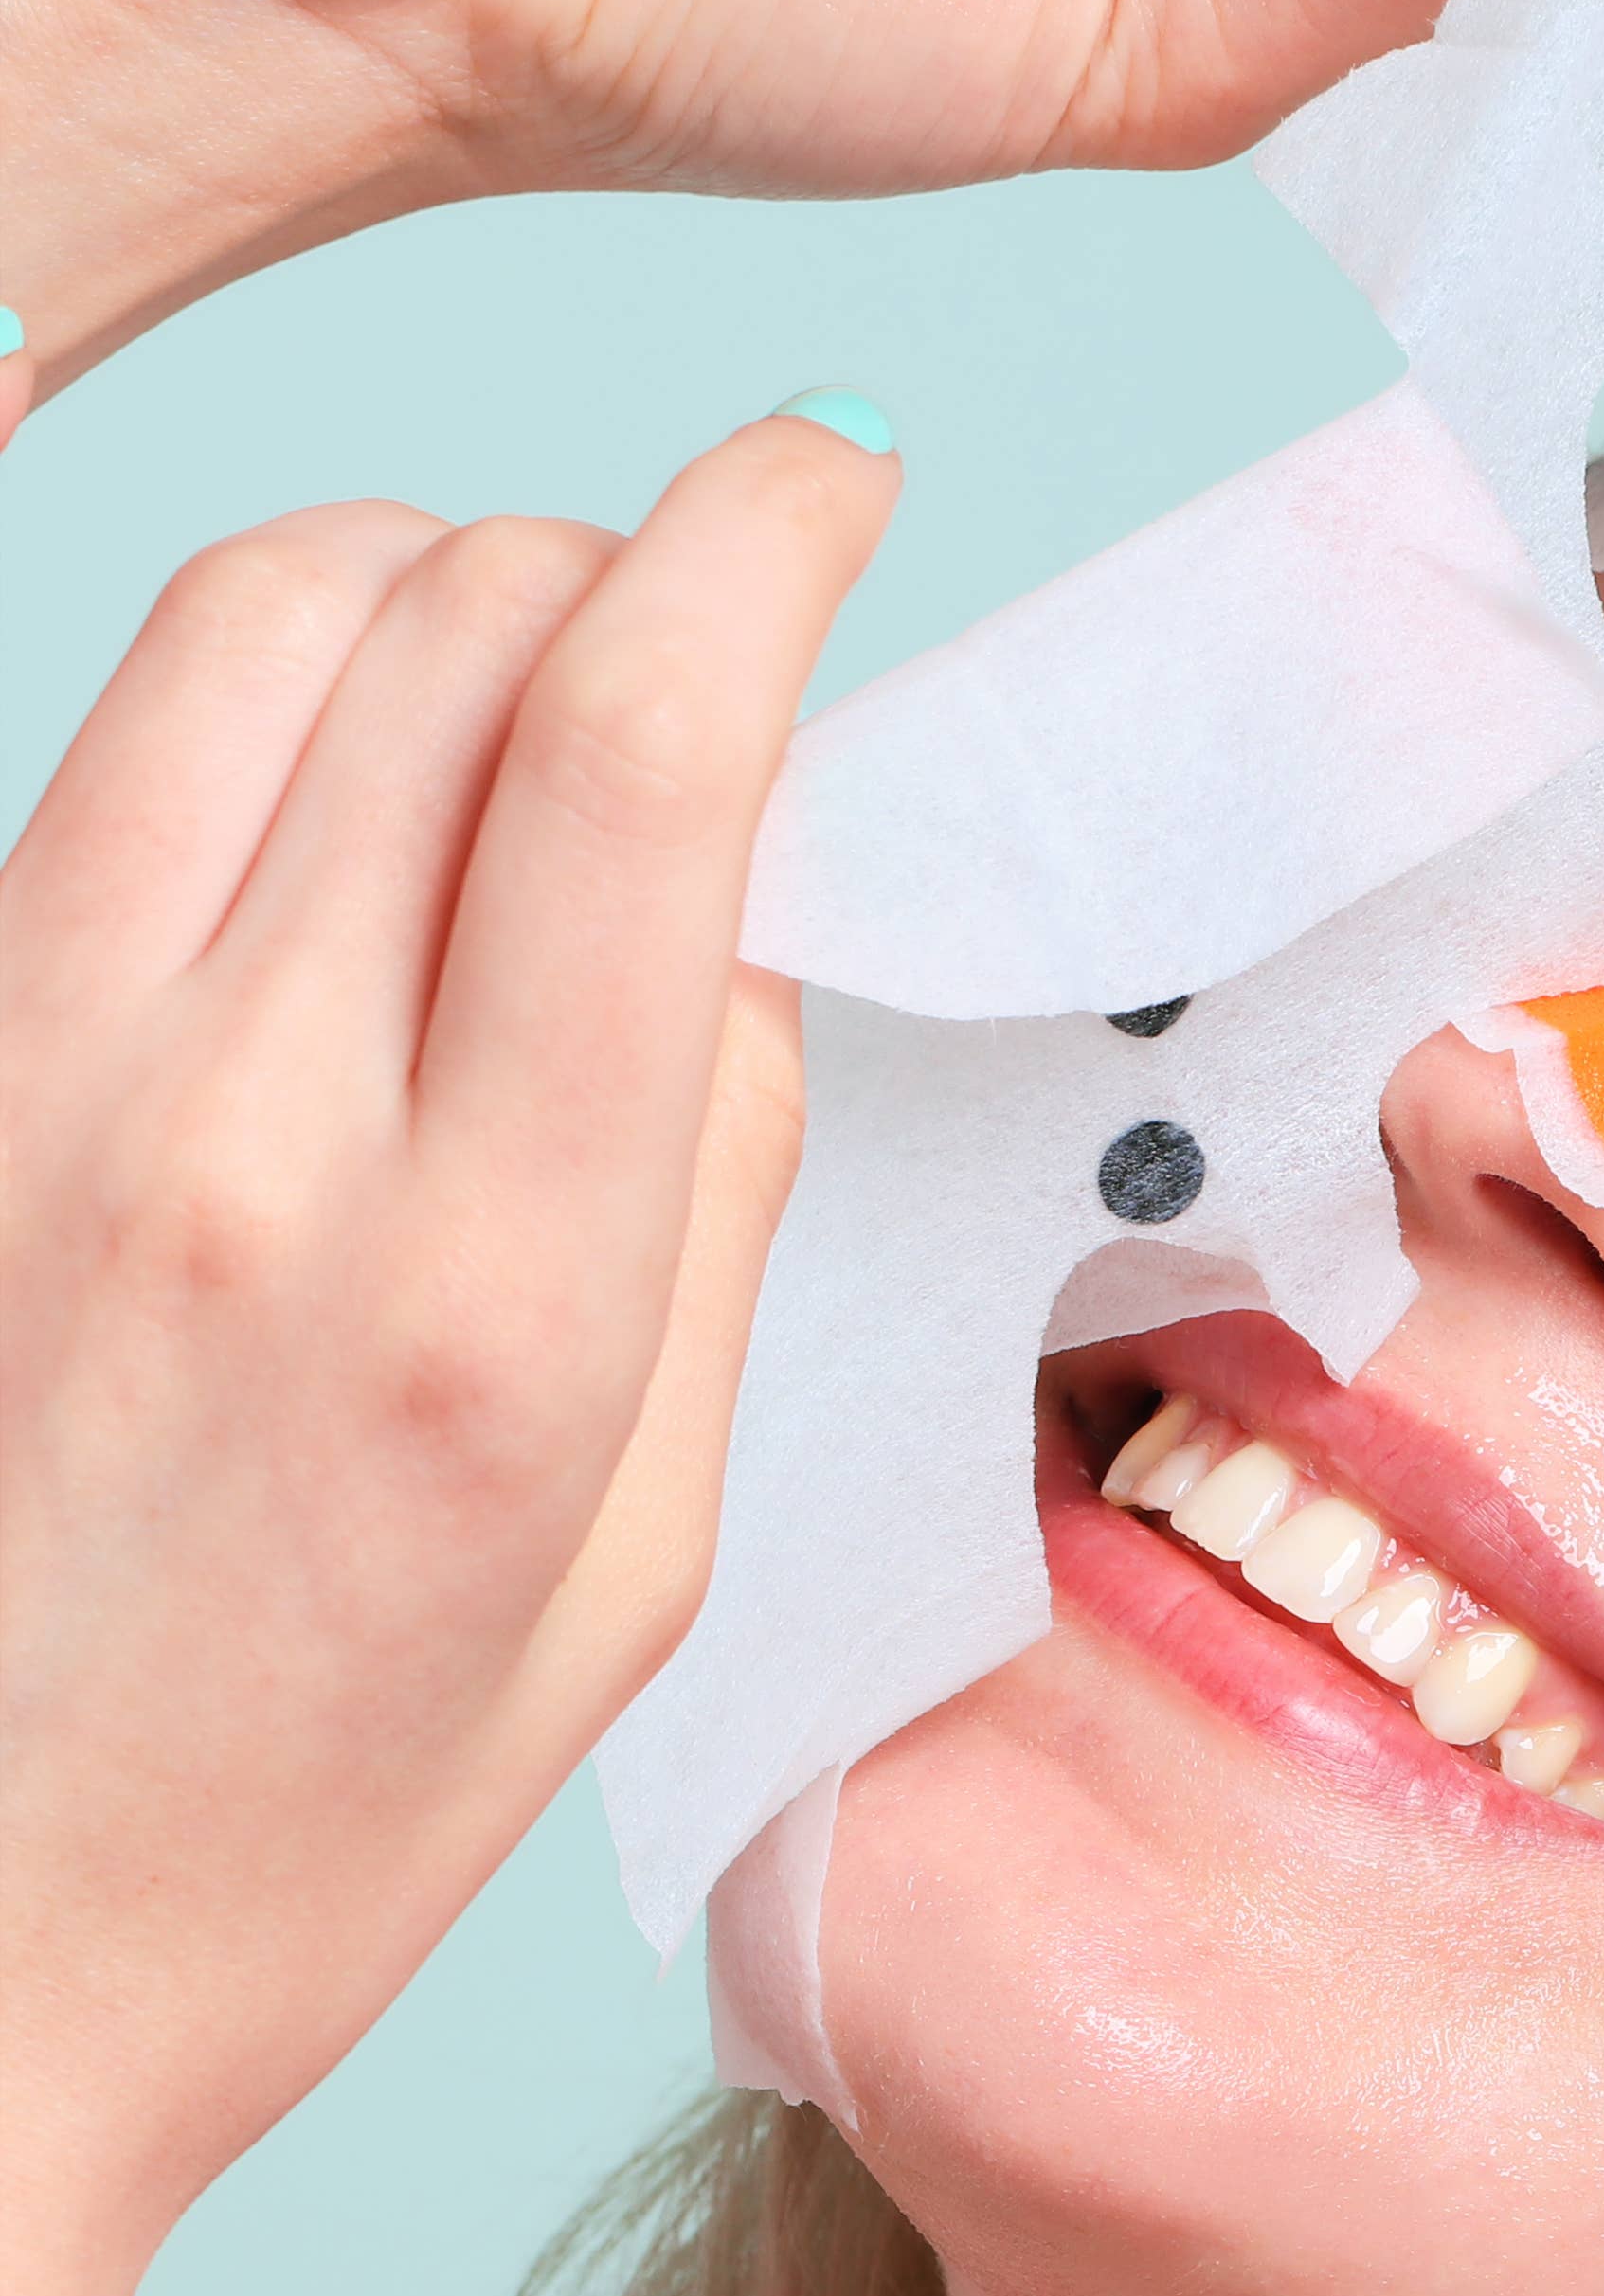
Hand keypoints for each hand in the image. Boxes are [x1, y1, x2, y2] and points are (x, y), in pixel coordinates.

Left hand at [0, 407, 893, 2295]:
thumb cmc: (294, 1817)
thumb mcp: (633, 1571)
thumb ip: (711, 1220)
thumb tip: (733, 953)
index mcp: (493, 1294)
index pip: (646, 762)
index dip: (763, 542)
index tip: (831, 478)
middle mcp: (239, 1134)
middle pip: (460, 624)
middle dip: (621, 558)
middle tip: (698, 630)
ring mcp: (29, 1077)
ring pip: (255, 619)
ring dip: (432, 581)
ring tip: (512, 685)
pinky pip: (103, 754)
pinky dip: (260, 706)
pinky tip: (326, 826)